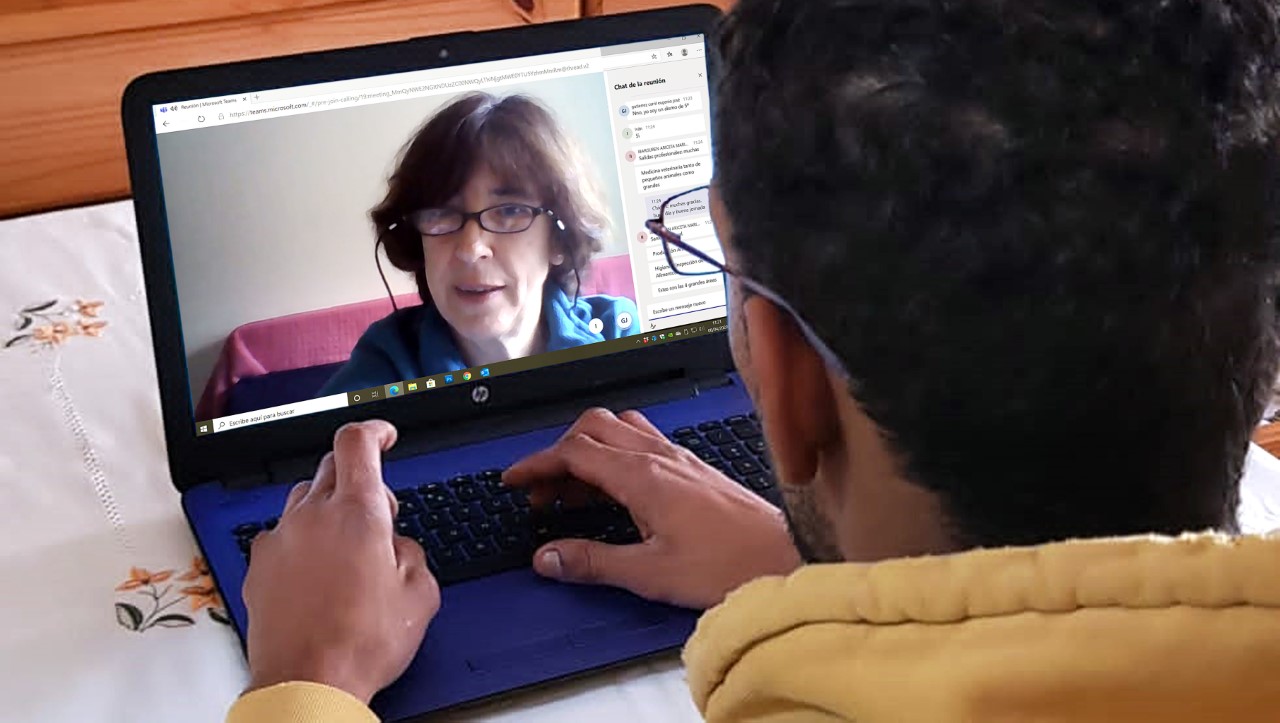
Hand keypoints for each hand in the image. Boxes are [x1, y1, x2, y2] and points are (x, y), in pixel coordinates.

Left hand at [242, 420, 438, 704]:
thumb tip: (398, 544)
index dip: (374, 430)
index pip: (356, 442)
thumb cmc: (362, 642)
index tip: (384, 435)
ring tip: (346, 546)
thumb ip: (412, 552)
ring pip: (303, 499)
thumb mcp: (420, 594)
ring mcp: (281, 539)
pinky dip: (301, 541)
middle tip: (377, 512)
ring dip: (327, 508)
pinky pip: (282, 535)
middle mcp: (313, 516)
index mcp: (358, 513)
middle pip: (330, 466)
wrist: (308, 682)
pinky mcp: (260, 566)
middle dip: (357, 477)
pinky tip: (317, 573)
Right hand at [504, 408, 800, 609]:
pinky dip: (615, 455)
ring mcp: (678, 458)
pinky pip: (642, 441)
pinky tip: (616, 489)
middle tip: (541, 492)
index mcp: (642, 476)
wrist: (785, 557)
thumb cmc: (729, 564)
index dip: (536, 464)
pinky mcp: (693, 468)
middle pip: (592, 428)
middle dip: (557, 454)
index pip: (573, 451)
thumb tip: (547, 558)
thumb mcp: (650, 573)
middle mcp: (660, 456)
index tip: (514, 480)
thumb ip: (593, 561)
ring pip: (618, 429)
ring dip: (587, 450)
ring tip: (574, 490)